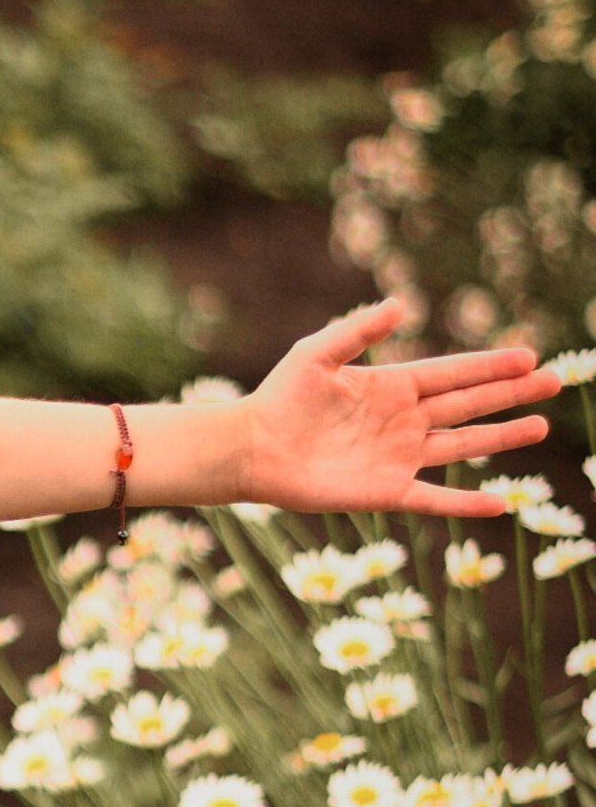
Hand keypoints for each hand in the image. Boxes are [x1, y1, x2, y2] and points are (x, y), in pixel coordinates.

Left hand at [237, 301, 562, 516]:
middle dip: (511, 393)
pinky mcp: (386, 491)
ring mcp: (399, 456)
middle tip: (555, 382)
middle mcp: (404, 420)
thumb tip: (402, 302)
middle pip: (470, 404)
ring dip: (501, 437)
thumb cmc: (280, 397)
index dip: (490, 364)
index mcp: (393, 385)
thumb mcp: (317, 354)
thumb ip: (359, 331)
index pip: (454, 372)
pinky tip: (498, 504)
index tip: (528, 355)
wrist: (252, 449)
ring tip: (540, 426)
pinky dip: (464, 503)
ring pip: (463, 445)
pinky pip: (433, 498)